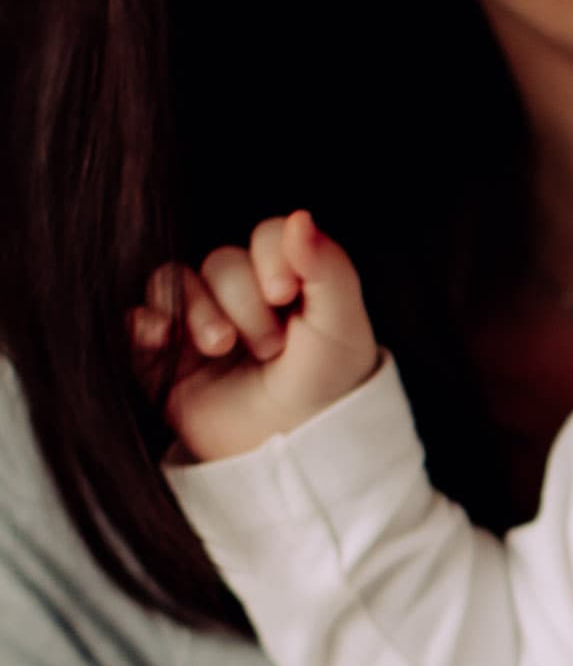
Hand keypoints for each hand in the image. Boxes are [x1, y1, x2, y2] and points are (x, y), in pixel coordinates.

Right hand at [130, 210, 378, 460]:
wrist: (293, 448)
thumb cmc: (329, 385)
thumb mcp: (343, 325)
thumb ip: (328, 267)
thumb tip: (301, 217)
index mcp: (290, 280)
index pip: (267, 236)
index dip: (272, 258)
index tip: (286, 296)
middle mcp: (244, 296)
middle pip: (221, 260)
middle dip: (244, 301)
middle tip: (270, 346)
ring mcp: (201, 323)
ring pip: (175, 280)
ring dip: (197, 310)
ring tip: (221, 349)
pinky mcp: (166, 356)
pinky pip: (138, 319)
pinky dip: (145, 322)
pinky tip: (164, 339)